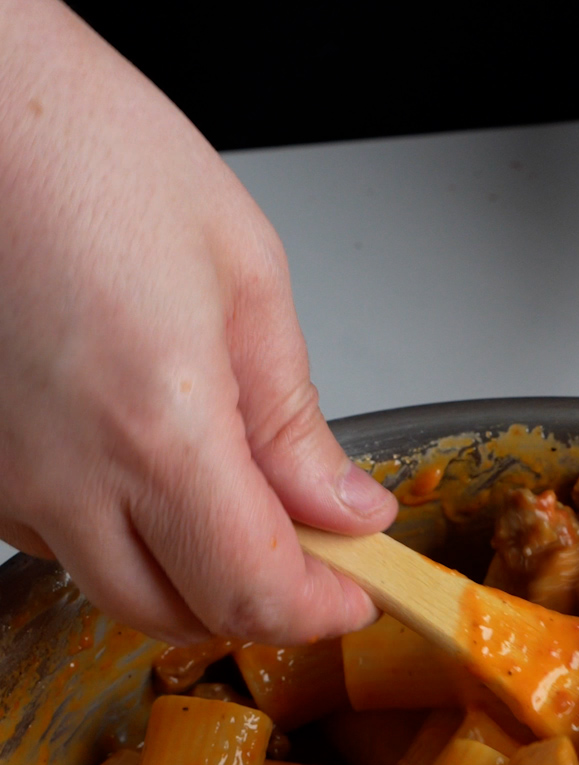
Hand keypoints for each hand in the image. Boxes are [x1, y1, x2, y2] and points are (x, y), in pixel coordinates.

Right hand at [0, 0, 395, 642]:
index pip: (251, 591)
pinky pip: (53, 537)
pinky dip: (114, 527)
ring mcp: (5, 477)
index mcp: (155, 428)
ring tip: (227, 487)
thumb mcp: (241, 272)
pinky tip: (141, 458)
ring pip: (111, 585)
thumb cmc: (85, 150)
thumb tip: (344, 507)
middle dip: (255, 600)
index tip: (357, 590)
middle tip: (309, 547)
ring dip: (182, 568)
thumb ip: (293, 418)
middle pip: (177, 614)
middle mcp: (64, 476)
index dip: (317, 610)